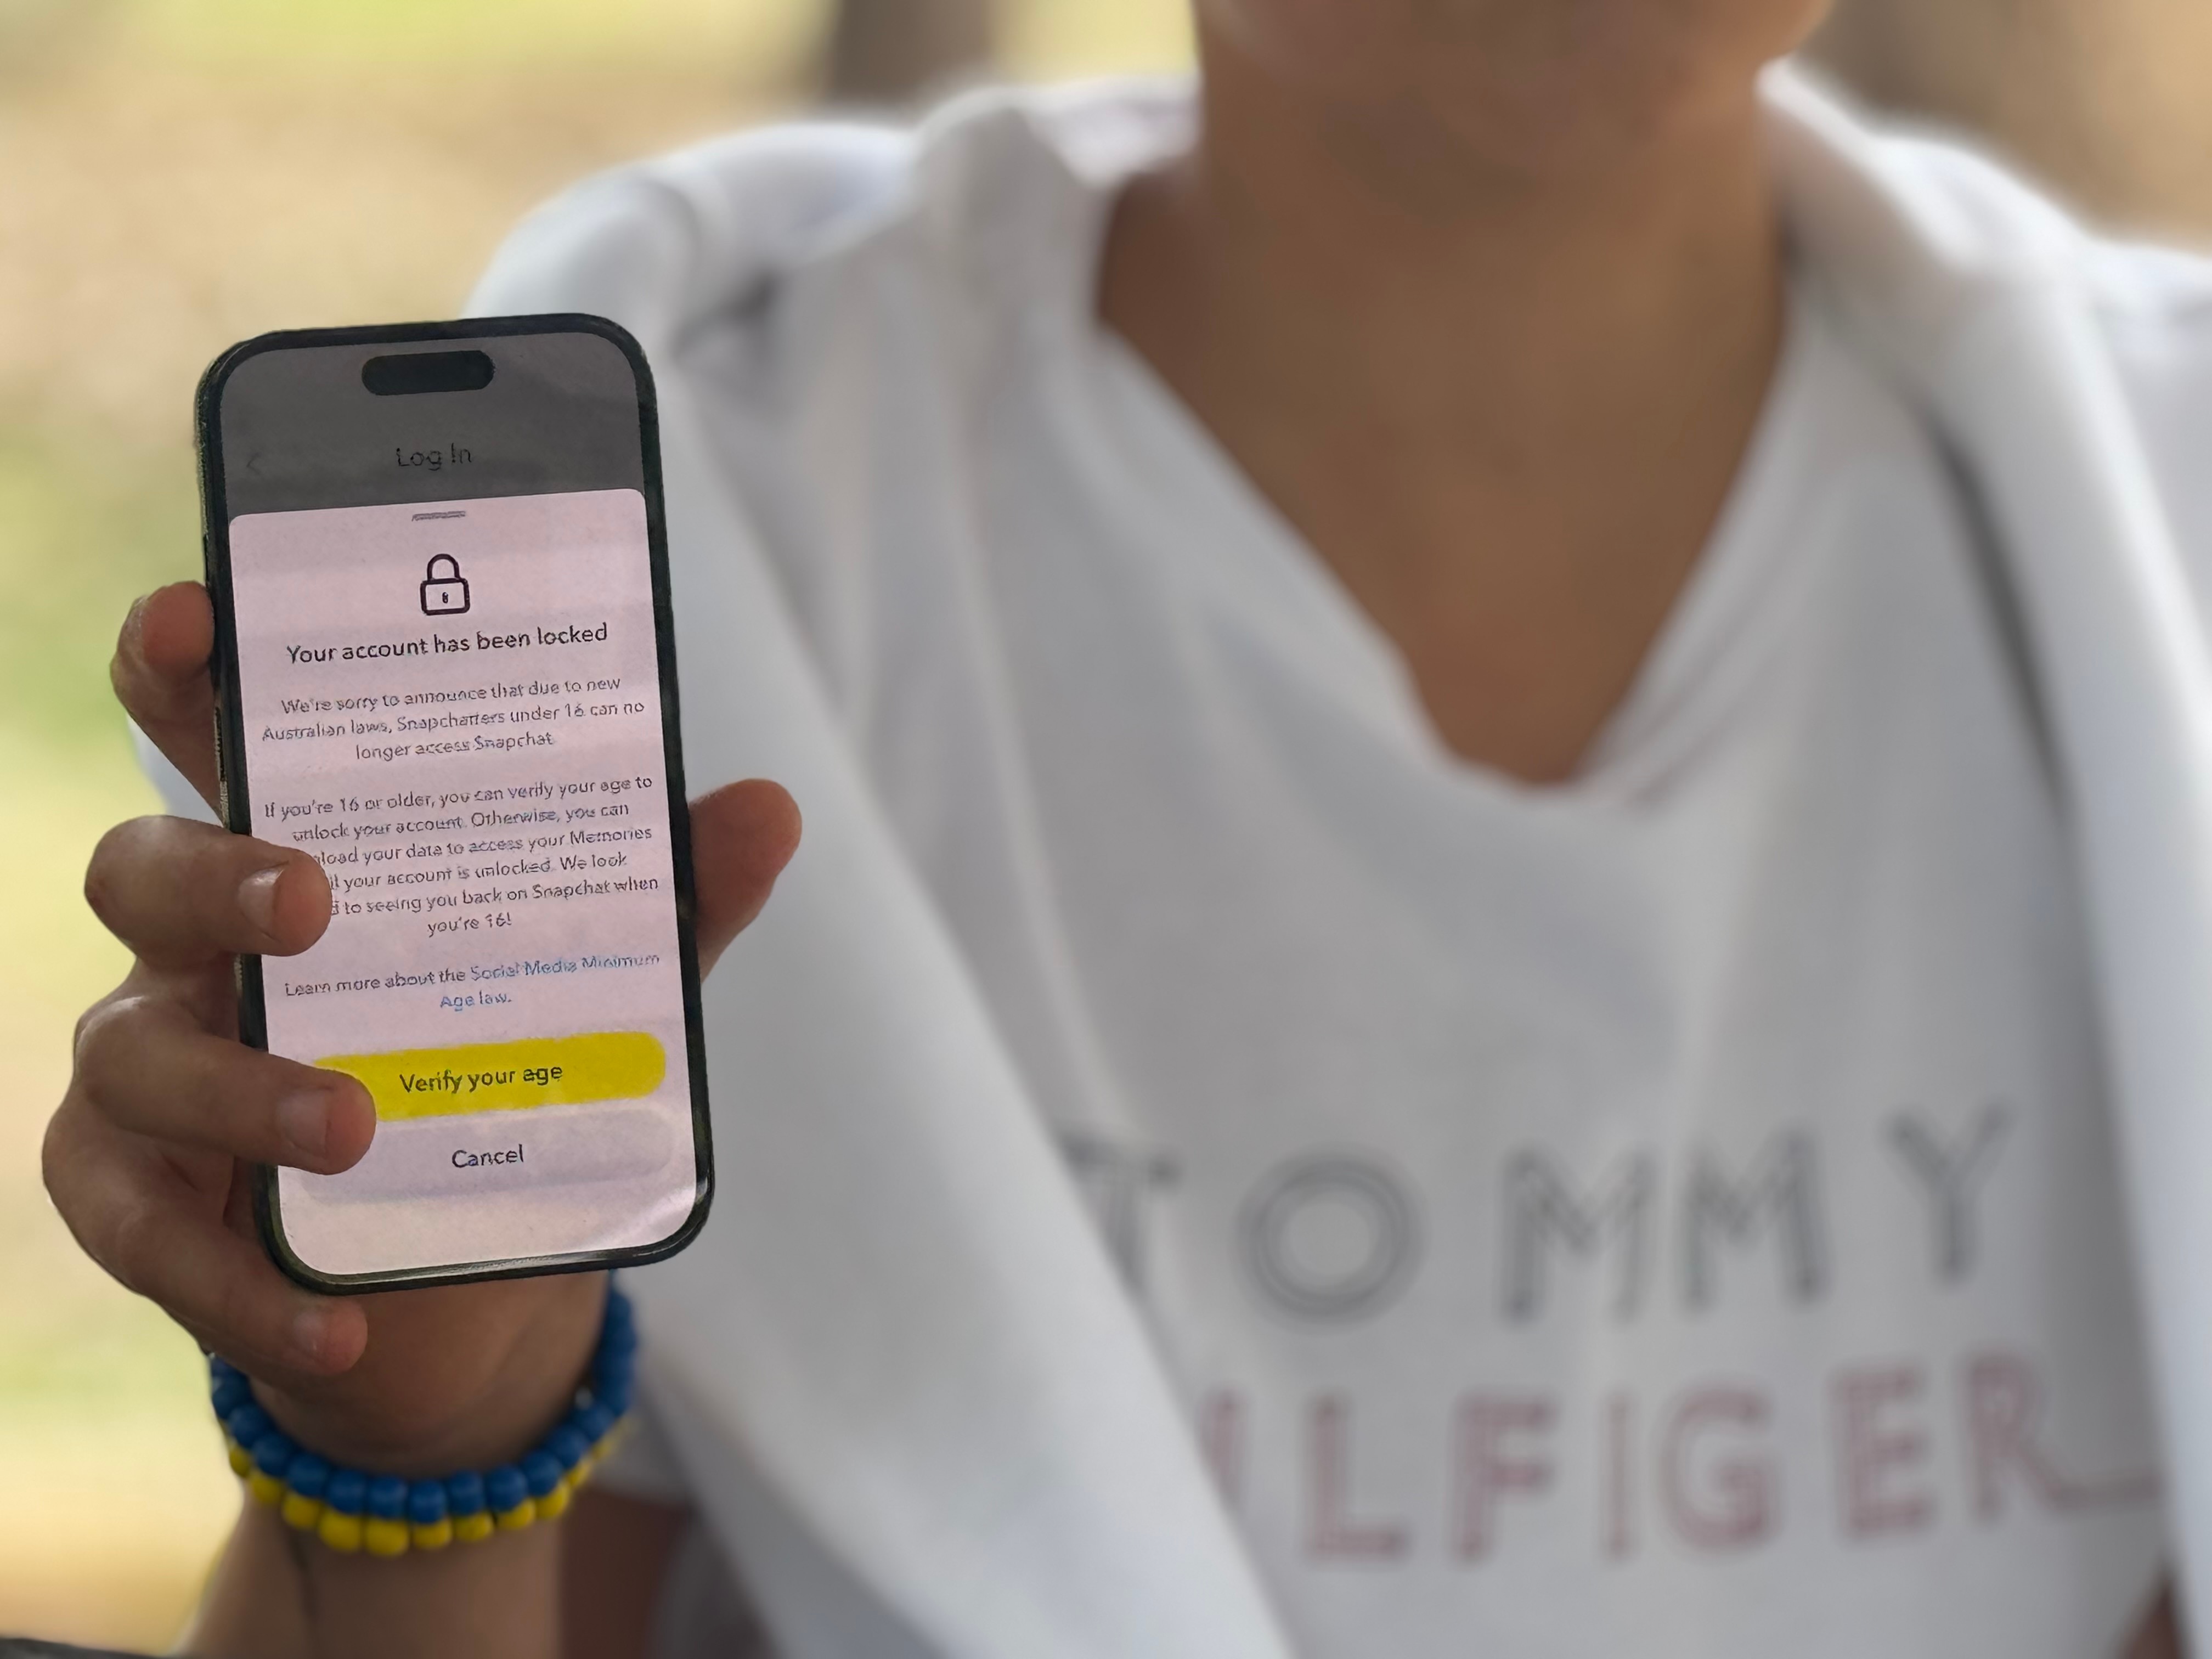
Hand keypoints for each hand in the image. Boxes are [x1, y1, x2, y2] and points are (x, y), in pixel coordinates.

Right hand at [42, 581, 800, 1473]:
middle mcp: (196, 949)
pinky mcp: (145, 1204)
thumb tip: (769, 810)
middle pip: (140, 871)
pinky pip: (146, 1238)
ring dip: (241, 1093)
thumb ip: (670, 903)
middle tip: (314, 904)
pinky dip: (242, 1285)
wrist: (465, 1274)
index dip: (177, 667)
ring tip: (357, 1128)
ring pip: (129, 1056)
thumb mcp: (597, 983)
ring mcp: (152, 1072)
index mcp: (294, 857)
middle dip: (213, 876)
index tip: (195, 616)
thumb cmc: (503, 1070)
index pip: (206, 735)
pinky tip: (343, 1315)